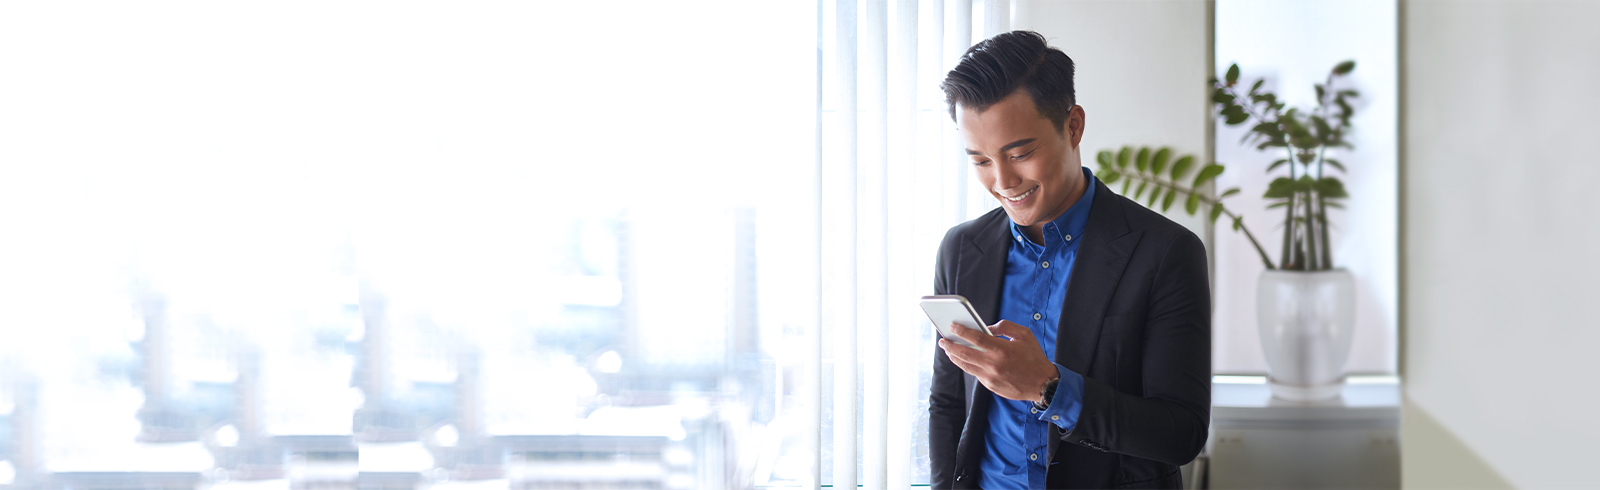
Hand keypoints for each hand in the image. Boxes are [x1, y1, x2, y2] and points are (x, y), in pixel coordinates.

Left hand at [939, 320, 1059, 402]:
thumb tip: (988, 327)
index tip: (952, 326)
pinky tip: (963, 360)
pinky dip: (967, 365)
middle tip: (943, 340)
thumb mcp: (1024, 335)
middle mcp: (994, 364)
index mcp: (1002, 350)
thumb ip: (1005, 326)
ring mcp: (991, 377)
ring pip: (966, 366)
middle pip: (964, 353)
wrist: (1043, 384)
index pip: (976, 338)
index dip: (962, 331)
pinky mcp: (990, 386)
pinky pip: (975, 373)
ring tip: (948, 350)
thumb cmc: (1034, 358)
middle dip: (951, 346)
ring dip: (955, 357)